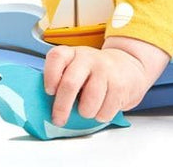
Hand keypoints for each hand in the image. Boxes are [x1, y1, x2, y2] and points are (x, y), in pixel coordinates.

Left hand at [43, 38, 168, 125]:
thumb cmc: (94, 73)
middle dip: (61, 107)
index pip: (57, 57)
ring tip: (88, 107)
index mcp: (73, 53)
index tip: (49, 91)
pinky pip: (104, 112)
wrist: (127, 66)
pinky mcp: (120, 86)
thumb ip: (61, 80)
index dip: (50, 76)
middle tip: (59, 119)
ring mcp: (106, 70)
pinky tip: (103, 105)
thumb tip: (45, 105)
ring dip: (85, 113)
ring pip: (88, 104)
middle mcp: (89, 58)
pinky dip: (101, 115)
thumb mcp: (76, 68)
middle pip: (70, 84)